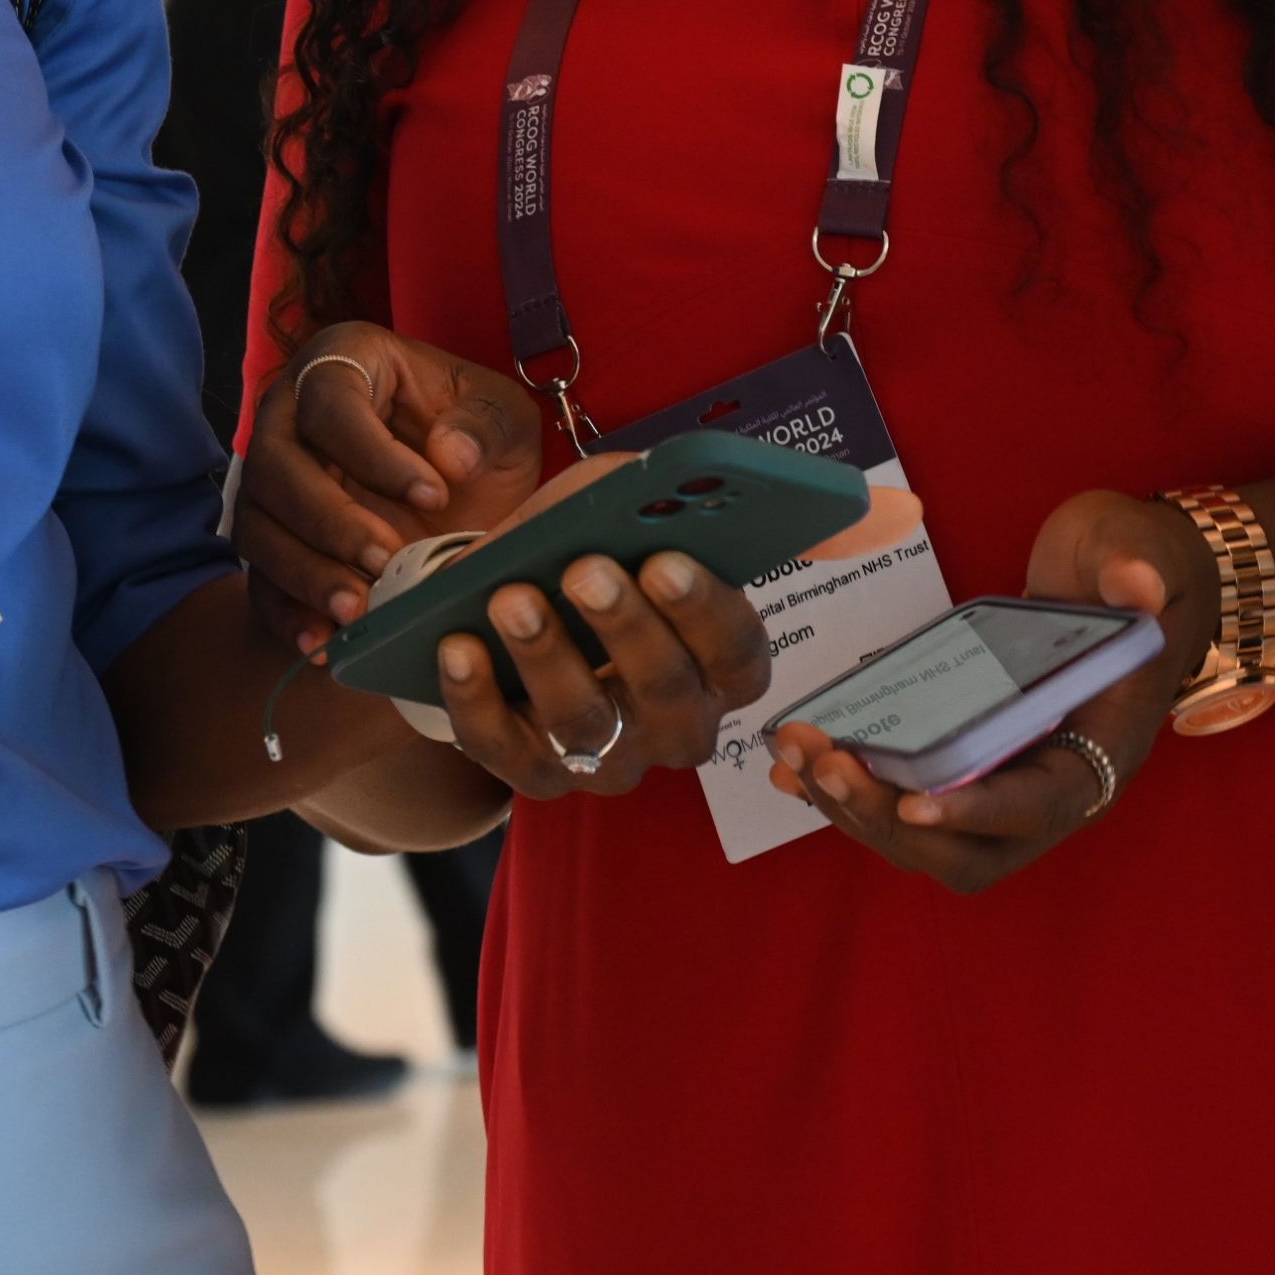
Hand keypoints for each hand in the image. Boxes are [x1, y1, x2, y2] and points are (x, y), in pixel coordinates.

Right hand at [231, 322, 552, 654]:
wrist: (464, 492)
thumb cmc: (477, 437)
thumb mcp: (504, 418)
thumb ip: (485, 424)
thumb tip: (449, 456)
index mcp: (343, 363)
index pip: (332, 401)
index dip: (374, 451)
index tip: (434, 493)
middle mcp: (287, 415)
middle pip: (277, 465)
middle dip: (331, 519)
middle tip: (387, 561)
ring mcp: (270, 482)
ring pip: (258, 525)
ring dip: (304, 572)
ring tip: (357, 611)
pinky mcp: (271, 542)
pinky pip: (259, 580)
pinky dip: (286, 615)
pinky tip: (323, 645)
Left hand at [424, 534, 774, 804]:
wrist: (503, 603)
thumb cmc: (586, 547)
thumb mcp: (636, 509)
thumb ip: (696, 499)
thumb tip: (817, 504)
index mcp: (721, 665)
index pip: (739, 653)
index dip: (705, 610)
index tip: (666, 559)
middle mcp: (677, 724)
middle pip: (667, 692)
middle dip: (625, 628)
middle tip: (585, 570)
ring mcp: (608, 760)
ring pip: (586, 725)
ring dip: (546, 656)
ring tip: (511, 597)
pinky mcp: (534, 775)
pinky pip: (505, 751)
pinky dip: (477, 700)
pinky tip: (457, 648)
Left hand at [769, 489, 1207, 892]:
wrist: (1108, 571)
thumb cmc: (1124, 562)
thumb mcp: (1135, 550)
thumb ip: (1135, 567)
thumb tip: (1137, 585)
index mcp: (1102, 746)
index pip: (1043, 805)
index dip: (979, 812)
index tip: (913, 803)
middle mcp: (1052, 783)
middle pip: (971, 850)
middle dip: (893, 820)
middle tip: (829, 766)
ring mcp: (1004, 779)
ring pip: (926, 835)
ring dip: (857, 807)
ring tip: (796, 752)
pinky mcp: (963, 762)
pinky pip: (903, 801)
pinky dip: (848, 793)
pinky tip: (792, 767)